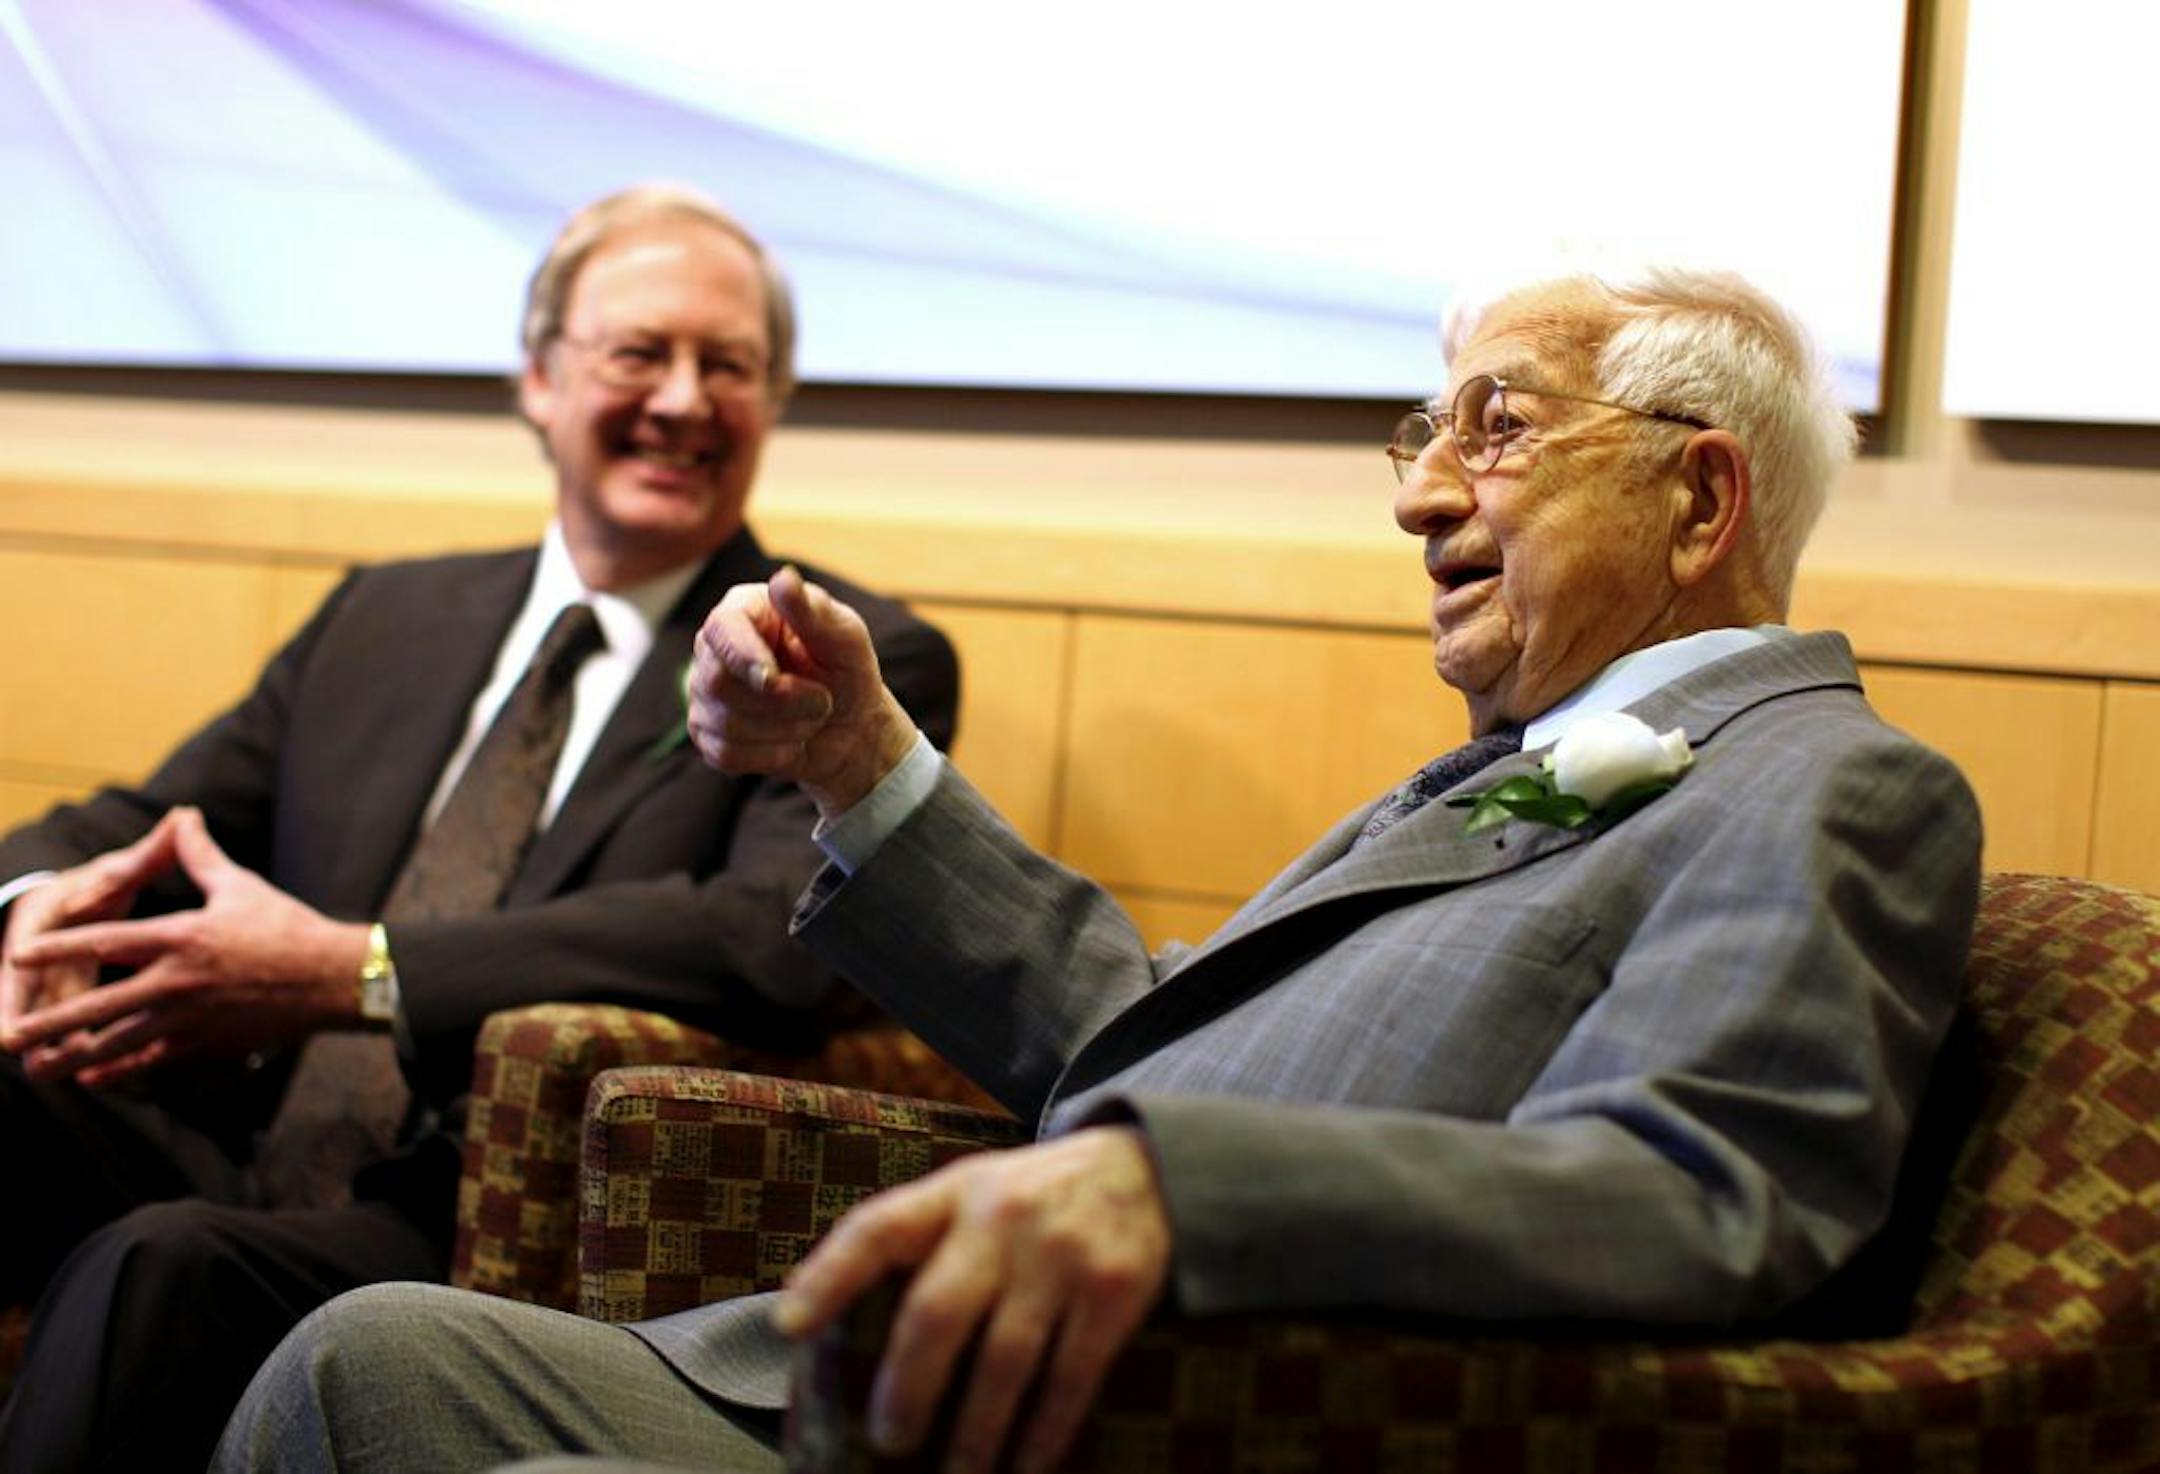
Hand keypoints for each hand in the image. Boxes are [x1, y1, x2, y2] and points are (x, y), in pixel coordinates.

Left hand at [0, 808, 367, 1085]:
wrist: (334, 977)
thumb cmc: (288, 927)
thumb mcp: (239, 886)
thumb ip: (199, 857)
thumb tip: (183, 816)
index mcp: (182, 937)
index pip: (106, 941)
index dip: (59, 947)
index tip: (19, 955)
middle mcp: (178, 981)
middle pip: (100, 1006)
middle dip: (51, 1023)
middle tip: (10, 1036)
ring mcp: (192, 1017)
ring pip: (121, 1042)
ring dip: (75, 1058)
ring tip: (41, 1069)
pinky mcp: (210, 1042)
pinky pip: (155, 1061)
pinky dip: (122, 1072)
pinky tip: (95, 1078)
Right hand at [689, 566, 918, 814]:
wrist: (850, 727)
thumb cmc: (847, 671)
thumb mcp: (845, 638)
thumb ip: (813, 611)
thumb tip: (783, 577)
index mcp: (745, 610)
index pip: (721, 628)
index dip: (744, 657)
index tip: (773, 679)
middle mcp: (714, 648)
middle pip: (719, 682)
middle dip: (782, 703)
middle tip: (823, 702)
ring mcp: (704, 692)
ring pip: (725, 722)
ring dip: (784, 729)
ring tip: (811, 718)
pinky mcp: (707, 733)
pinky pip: (726, 753)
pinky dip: (771, 755)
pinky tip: (791, 742)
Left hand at [772, 1126, 1172, 1473]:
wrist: (1148, 1169)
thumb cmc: (1035, 1196)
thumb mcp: (974, 1190)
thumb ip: (920, 1237)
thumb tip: (826, 1318)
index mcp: (957, 1192)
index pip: (879, 1227)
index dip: (828, 1275)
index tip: (788, 1327)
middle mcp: (1003, 1219)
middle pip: (937, 1312)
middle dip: (906, 1387)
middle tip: (889, 1440)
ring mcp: (1061, 1257)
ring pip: (1004, 1361)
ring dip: (976, 1433)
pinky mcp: (1113, 1294)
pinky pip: (1070, 1379)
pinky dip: (1045, 1433)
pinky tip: (1026, 1466)